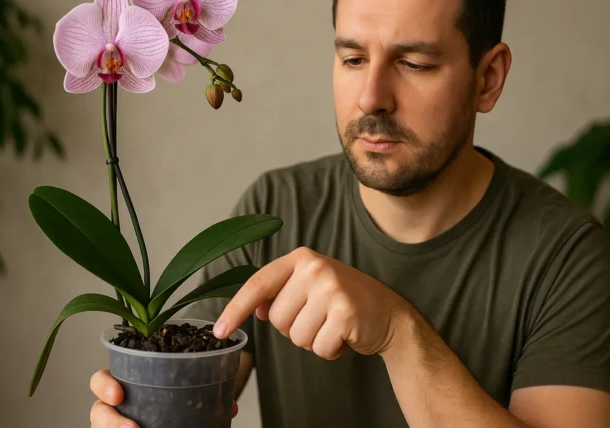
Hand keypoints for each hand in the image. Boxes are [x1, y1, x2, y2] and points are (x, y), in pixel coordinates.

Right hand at [89, 369, 238, 426]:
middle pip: (97, 408)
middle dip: (107, 418)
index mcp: (129, 383)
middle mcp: (117, 405)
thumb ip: (202, 397)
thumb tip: (231, 407)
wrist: (175, 421)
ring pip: (101, 425)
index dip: (105, 385)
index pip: (103, 379)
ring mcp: (116, 422)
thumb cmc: (174, 404)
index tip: (118, 395)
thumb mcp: (186, 396)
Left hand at [214, 246, 415, 358]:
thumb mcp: (311, 286)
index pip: (258, 284)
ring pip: (296, 337)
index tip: (220, 331)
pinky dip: (330, 350)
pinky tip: (345, 335)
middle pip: (277, 319)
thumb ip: (283, 292)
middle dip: (295, 328)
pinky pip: (319, 348)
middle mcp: (315, 268)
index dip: (236, 309)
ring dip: (313, 340)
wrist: (389, 314)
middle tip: (320, 317)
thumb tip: (259, 309)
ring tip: (333, 325)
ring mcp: (331, 288)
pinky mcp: (345, 312)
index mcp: (302, 258)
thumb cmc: (345, 301)